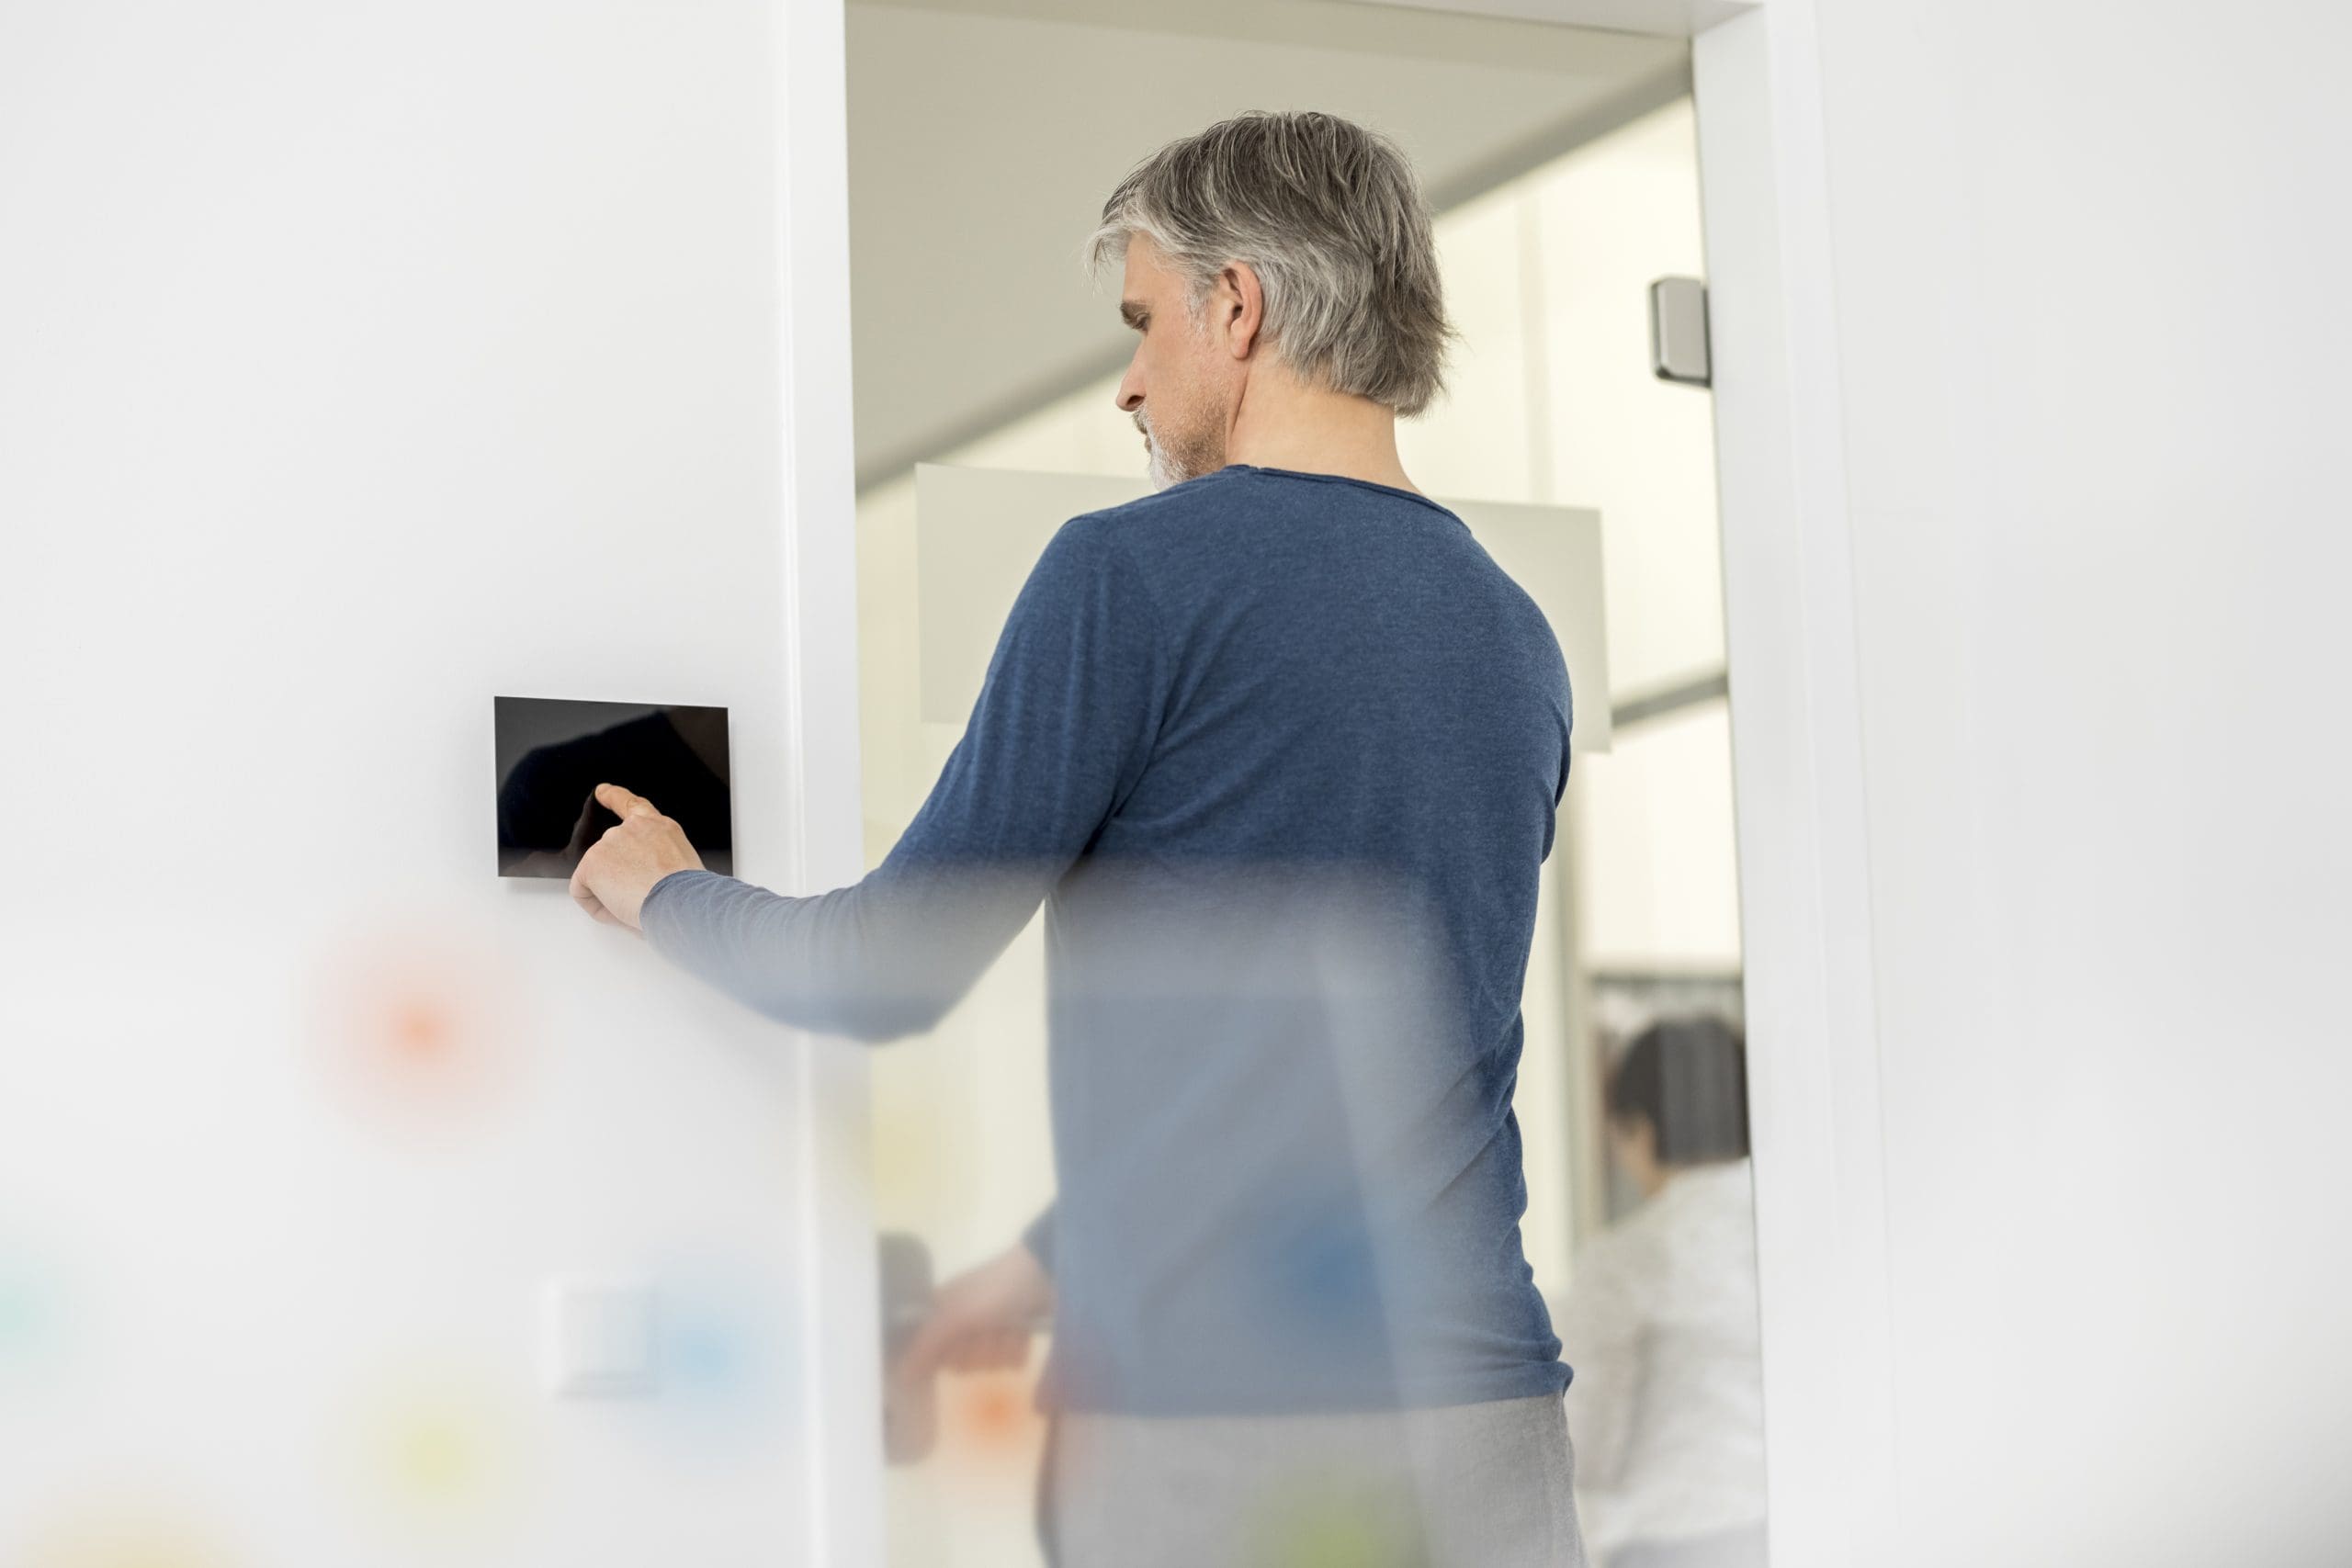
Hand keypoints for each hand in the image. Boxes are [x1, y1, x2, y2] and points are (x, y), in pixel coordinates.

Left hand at [567, 782, 704, 930]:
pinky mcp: (592, 862)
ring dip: (611, 893)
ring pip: (597, 876)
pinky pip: (581, 890)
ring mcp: (608, 843)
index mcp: (657, 826)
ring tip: (636, 904)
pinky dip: (595, 905)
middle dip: (618, 877)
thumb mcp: (682, 861)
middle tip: (641, 898)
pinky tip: (618, 908)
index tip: (601, 791)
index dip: (613, 796)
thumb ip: (658, 855)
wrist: (680, 901)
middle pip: (610, 853)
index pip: (631, 804)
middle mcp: (631, 828)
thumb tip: (647, 875)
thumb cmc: (688, 893)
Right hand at [893, 1238, 1053, 1390]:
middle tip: (988, 1328)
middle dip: (979, 1349)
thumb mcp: (956, 1314)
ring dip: (1001, 1347)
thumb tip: (900, 1377)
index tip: (959, 1341)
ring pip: (988, 1365)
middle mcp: (964, 1323)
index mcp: (943, 1312)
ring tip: (1011, 1325)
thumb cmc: (995, 1290)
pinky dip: (1018, 1348)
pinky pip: (1010, 1363)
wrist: (1047, 1274)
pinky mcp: (1016, 1339)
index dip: (947, 1353)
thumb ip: (927, 1345)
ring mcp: (991, 1331)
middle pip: (961, 1363)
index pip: (933, 1353)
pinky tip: (1024, 1332)